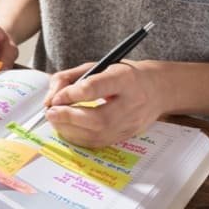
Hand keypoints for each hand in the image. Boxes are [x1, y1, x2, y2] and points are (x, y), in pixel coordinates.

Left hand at [43, 61, 164, 147]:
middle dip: (68, 117)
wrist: (157, 89)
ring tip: (56, 120)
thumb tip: (50, 99)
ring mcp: (131, 123)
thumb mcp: (97, 66)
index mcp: (125, 79)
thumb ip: (69, 78)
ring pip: (97, 134)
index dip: (71, 94)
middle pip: (97, 118)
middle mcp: (131, 103)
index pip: (95, 88)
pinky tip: (68, 128)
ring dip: (69, 129)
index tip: (55, 97)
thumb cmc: (123, 75)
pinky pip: (98, 143)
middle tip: (51, 113)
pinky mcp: (127, 136)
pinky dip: (78, 137)